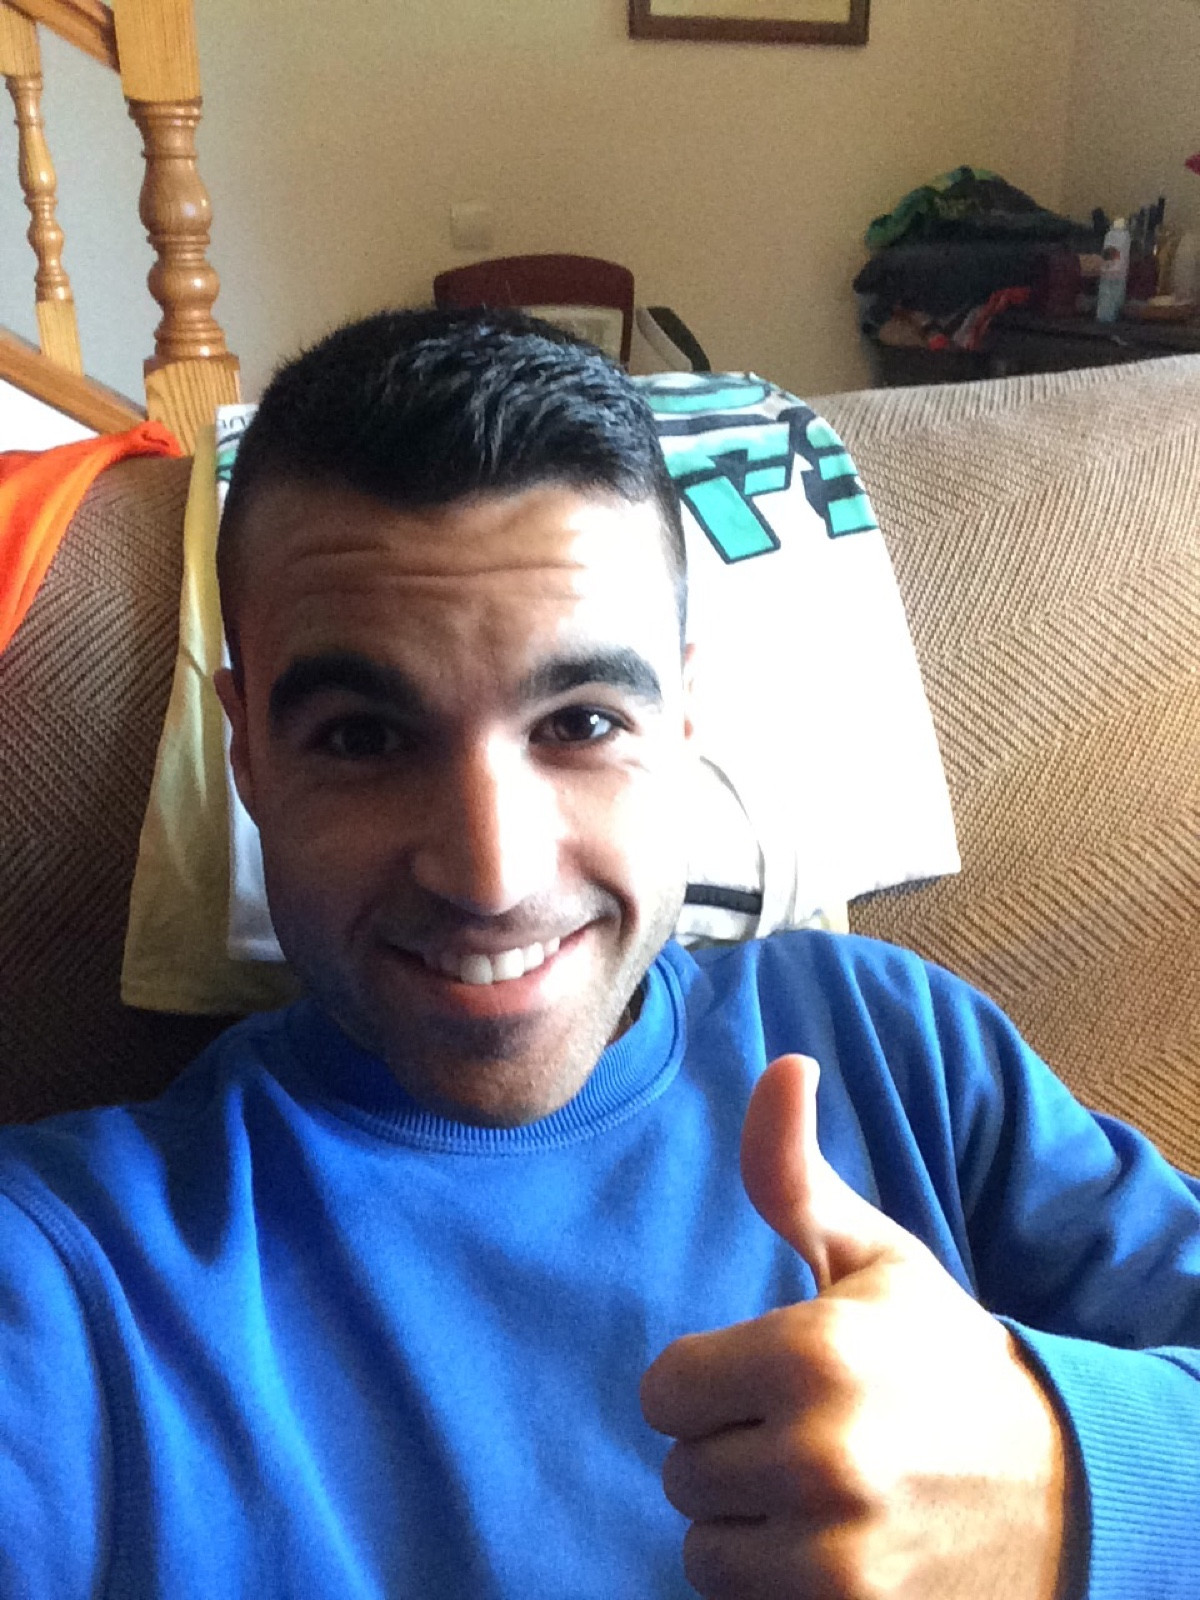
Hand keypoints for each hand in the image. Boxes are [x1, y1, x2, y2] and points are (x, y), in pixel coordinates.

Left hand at [640, 1054, 1075, 1599]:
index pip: (662, 1391)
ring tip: (816, 1491)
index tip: (755, 1376)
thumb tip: (782, 1064)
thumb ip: (793, 1174)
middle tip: (801, 1432)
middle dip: (725, 1450)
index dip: (701, 1381)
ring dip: (744, 1525)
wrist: (1060, 1483)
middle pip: (682, 1471)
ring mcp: (838, 1556)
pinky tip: (831, 1544)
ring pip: (704, 1547)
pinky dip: (772, 1582)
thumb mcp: (873, 1257)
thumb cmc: (943, 1356)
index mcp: (811, 1354)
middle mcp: (820, 1459)